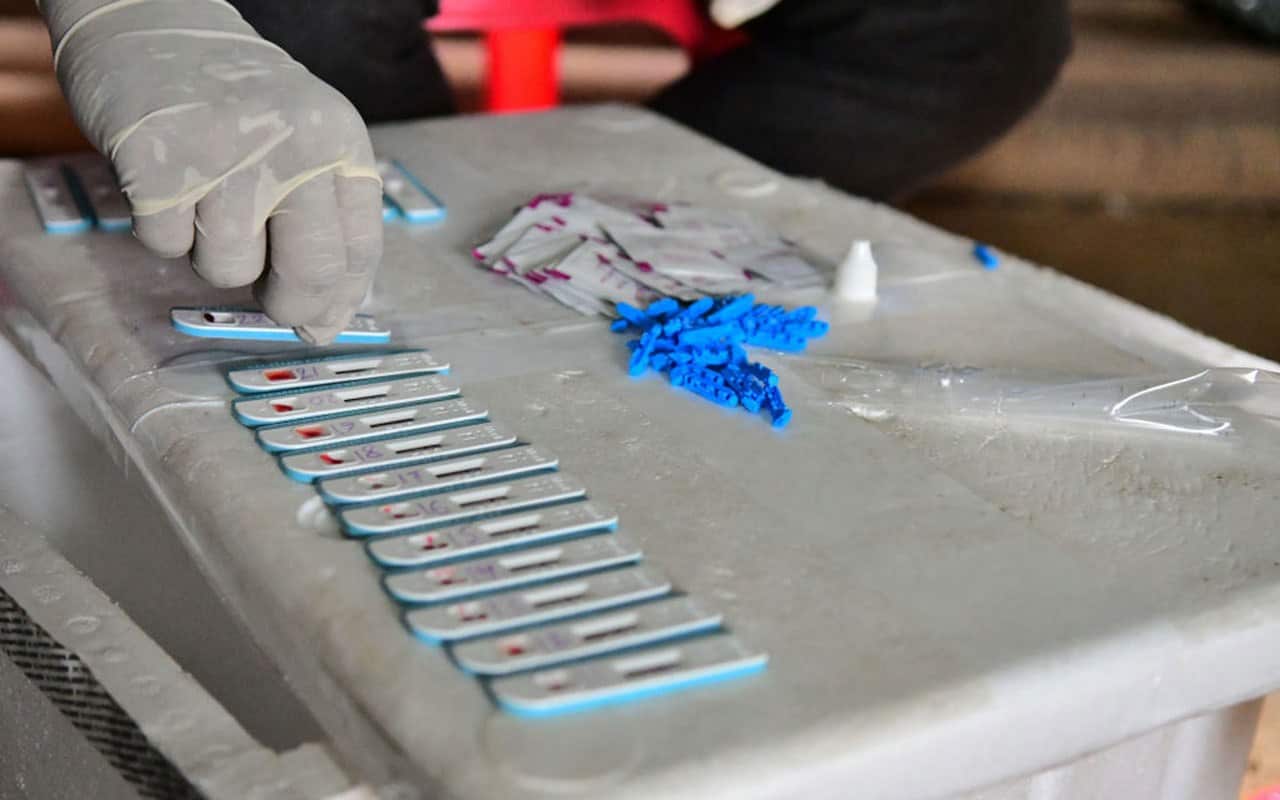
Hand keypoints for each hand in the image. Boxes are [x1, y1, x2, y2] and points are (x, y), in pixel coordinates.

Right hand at [42, 0, 381, 342]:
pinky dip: (162, 231)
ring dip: (213, 256)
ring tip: (206, 204)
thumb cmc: (233, 98)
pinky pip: (167, 245)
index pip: (359, 249)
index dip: (340, 299)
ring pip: (230, 268)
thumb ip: (322, 223)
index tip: (322, 320)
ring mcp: (226, 153)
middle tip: (274, 306)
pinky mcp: (158, 162)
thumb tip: (323, 325)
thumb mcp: (302, 138)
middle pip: (310, 272)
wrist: (149, 17)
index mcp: (339, 141)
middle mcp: (293, 146)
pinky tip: (166, 186)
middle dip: (291, 306)